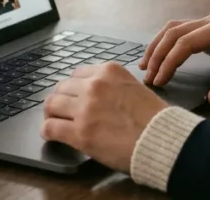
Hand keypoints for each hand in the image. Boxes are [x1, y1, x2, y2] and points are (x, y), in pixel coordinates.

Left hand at [40, 63, 167, 171]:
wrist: (161, 138)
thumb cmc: (154, 117)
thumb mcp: (133, 86)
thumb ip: (112, 85)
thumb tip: (95, 94)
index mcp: (108, 71)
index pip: (78, 74)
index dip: (74, 87)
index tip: (73, 96)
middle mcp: (94, 85)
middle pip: (62, 87)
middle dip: (60, 98)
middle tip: (60, 108)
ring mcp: (85, 108)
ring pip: (51, 104)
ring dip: (51, 113)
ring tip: (53, 119)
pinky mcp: (80, 132)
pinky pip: (50, 127)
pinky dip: (48, 130)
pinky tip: (51, 133)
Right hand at [140, 13, 209, 106]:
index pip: (186, 42)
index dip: (169, 61)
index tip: (160, 80)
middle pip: (175, 32)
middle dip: (158, 54)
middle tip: (147, 77)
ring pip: (174, 29)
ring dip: (158, 46)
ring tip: (145, 67)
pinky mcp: (209, 31)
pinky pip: (181, 33)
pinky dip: (166, 44)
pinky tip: (159, 58)